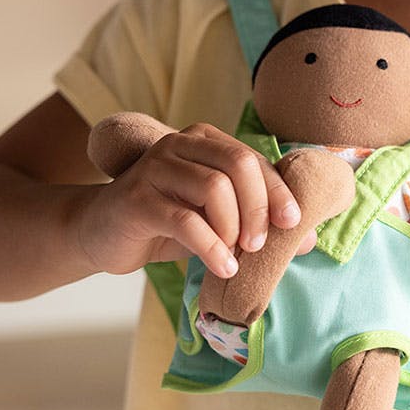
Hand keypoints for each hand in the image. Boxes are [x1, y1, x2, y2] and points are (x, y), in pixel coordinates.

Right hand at [74, 122, 309, 277]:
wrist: (100, 233)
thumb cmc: (166, 223)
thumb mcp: (216, 220)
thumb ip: (257, 222)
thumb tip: (309, 240)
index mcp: (204, 141)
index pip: (253, 159)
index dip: (278, 191)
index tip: (293, 224)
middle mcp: (180, 145)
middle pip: (238, 166)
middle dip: (259, 208)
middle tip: (259, 245)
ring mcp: (155, 168)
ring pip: (213, 189)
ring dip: (233, 229)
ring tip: (235, 257)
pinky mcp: (137, 198)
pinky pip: (184, 220)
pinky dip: (211, 247)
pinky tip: (221, 268)